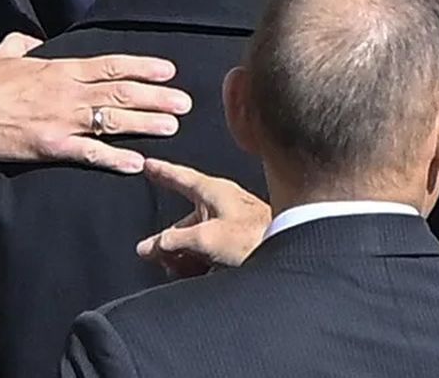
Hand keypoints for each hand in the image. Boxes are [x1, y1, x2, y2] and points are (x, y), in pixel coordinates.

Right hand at [0, 33, 189, 173]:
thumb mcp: (4, 53)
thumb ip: (24, 43)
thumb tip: (33, 39)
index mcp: (59, 68)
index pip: (109, 65)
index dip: (142, 66)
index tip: (168, 70)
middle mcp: (67, 92)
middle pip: (120, 91)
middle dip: (156, 96)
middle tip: (184, 102)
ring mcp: (62, 120)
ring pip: (112, 120)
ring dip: (145, 123)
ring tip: (172, 126)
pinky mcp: (52, 146)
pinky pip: (90, 153)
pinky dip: (115, 158)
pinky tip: (137, 162)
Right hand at [136, 158, 270, 276]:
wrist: (291, 255)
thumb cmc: (256, 237)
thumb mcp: (204, 237)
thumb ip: (172, 241)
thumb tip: (148, 247)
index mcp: (213, 191)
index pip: (180, 177)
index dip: (162, 172)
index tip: (148, 164)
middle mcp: (221, 205)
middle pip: (183, 220)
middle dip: (168, 239)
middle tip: (154, 254)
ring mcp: (229, 225)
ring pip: (194, 238)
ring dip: (182, 254)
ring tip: (177, 268)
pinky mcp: (238, 244)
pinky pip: (209, 250)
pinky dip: (198, 260)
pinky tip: (194, 273)